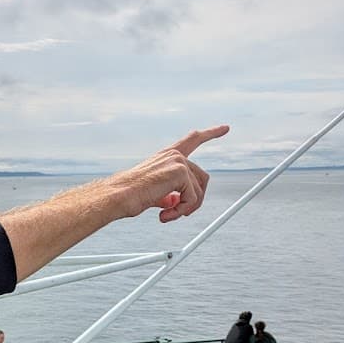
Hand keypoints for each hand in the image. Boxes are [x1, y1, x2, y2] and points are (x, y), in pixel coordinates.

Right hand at [113, 124, 227, 222]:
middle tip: (181, 213)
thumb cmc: (129, 194)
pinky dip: (181, 211)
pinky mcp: (180, 173)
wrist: (118, 196)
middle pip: (202, 178)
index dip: (211, 133)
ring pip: (198, 192)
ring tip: (167, 215)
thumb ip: (168, 193)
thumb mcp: (154, 192)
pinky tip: (165, 214)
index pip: (193, 140)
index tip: (225, 128)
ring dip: (185, 209)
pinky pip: (192, 199)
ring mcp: (178, 162)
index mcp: (167, 156)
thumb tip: (175, 202)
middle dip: (195, 200)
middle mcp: (174, 155)